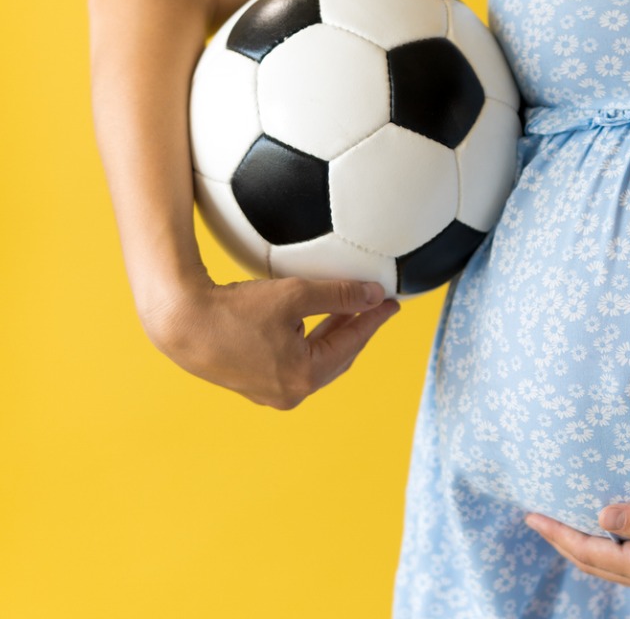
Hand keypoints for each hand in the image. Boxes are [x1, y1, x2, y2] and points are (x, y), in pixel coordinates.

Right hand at [142, 274, 398, 408]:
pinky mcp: (255, 385)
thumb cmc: (235, 309)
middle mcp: (290, 393)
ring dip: (334, 336)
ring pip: (317, 362)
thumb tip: (374, 294)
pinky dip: (311, 344)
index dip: (373, 319)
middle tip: (375, 306)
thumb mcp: (295, 295)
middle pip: (338, 357)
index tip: (390, 302)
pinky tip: (315, 324)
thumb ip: (338, 294)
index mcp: (305, 376)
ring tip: (350, 310)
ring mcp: (271, 393)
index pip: (352, 343)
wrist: (181, 322)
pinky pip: (295, 364)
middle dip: (357, 329)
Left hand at [524, 502, 629, 602]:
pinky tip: (614, 535)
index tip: (533, 516)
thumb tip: (602, 512)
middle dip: (563, 541)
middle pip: (594, 562)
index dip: (559, 534)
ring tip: (566, 527)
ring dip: (585, 546)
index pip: (590, 552)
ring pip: (611, 565)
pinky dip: (611, 549)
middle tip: (538, 519)